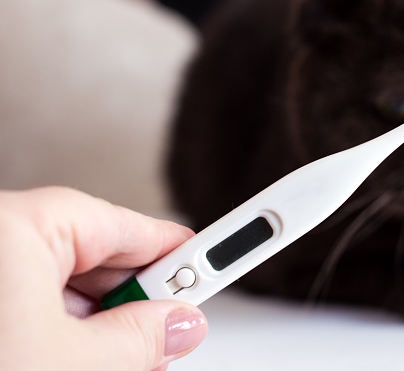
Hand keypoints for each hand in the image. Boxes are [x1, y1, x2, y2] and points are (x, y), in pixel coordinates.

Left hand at [0, 187, 207, 370]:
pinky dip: (55, 323)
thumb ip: (139, 337)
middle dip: (131, 295)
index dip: (173, 249)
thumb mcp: (71, 362)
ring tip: (118, 356)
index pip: (121, 221)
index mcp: (13, 226)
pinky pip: (24, 293)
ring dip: (95, 317)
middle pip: (89, 249)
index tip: (209, 263)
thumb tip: (177, 322)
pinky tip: (75, 354)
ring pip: (56, 276)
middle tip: (166, 328)